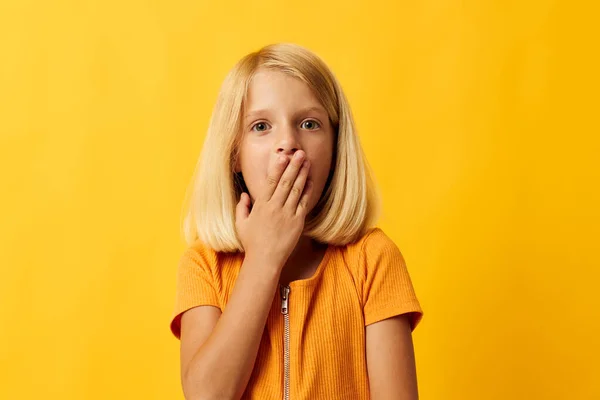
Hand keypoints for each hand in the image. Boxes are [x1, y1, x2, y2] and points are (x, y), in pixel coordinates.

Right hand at [235, 150, 312, 269]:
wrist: (264, 260)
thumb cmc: (252, 243)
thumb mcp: (241, 224)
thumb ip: (242, 207)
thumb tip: (244, 194)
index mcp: (261, 205)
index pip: (270, 182)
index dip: (277, 168)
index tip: (282, 156)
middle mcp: (274, 207)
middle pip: (285, 182)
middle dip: (293, 166)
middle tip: (300, 153)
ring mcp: (287, 214)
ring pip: (296, 190)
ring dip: (302, 174)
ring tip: (307, 162)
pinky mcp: (297, 222)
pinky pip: (303, 203)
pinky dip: (307, 191)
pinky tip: (310, 181)